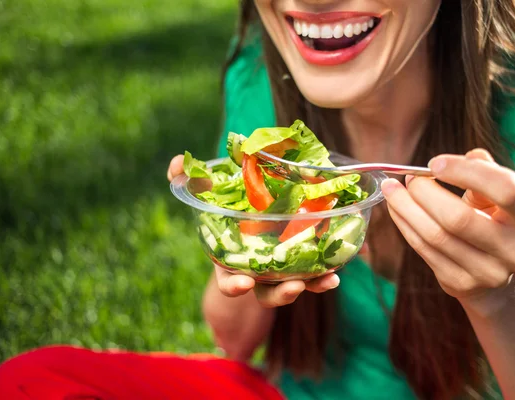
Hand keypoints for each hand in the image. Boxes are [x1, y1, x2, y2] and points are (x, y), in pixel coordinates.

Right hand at [167, 154, 340, 307]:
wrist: (256, 195)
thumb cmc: (229, 197)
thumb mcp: (211, 187)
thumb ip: (192, 177)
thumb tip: (174, 168)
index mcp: (232, 259)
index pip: (229, 281)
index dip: (234, 286)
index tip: (244, 284)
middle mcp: (257, 268)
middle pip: (266, 293)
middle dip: (280, 295)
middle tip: (293, 287)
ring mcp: (281, 266)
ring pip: (295, 285)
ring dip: (312, 286)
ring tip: (328, 281)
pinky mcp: (303, 258)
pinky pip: (316, 269)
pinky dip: (327, 271)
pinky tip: (339, 268)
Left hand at [382, 149, 514, 300]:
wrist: (495, 270)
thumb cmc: (494, 219)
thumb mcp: (498, 197)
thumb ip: (487, 172)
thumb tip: (471, 156)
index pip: (506, 190)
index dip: (467, 173)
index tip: (435, 162)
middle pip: (460, 219)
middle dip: (425, 193)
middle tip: (409, 177)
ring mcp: (490, 273)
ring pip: (436, 236)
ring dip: (406, 208)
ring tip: (392, 189)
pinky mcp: (462, 284)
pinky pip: (425, 250)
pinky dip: (405, 225)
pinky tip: (396, 209)